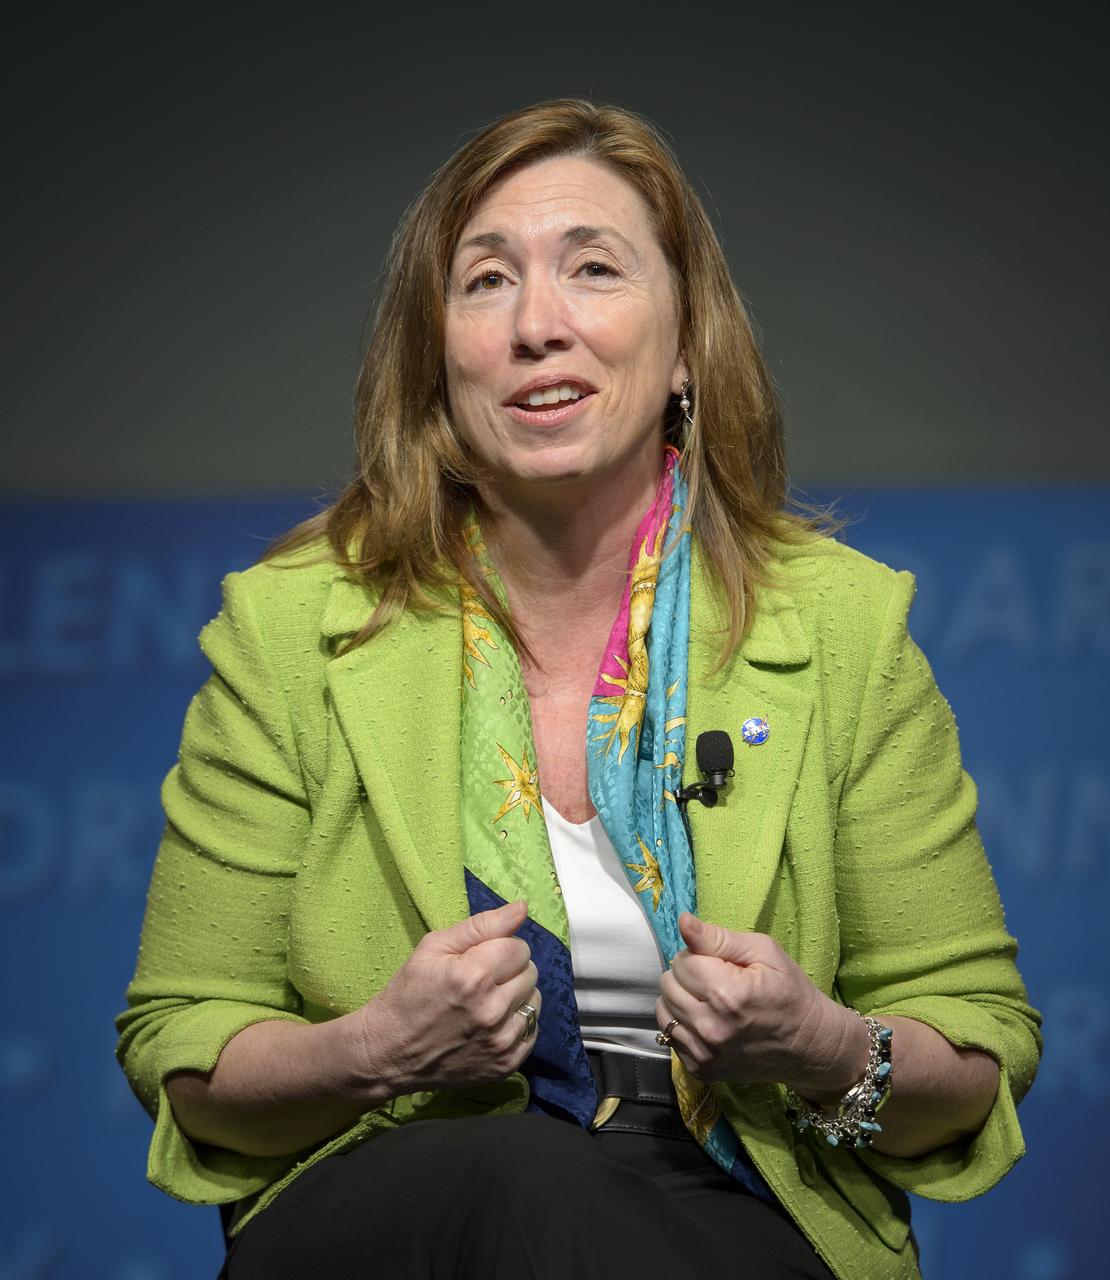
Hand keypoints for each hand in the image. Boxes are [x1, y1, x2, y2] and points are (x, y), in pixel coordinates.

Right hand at [353, 900, 541, 1095]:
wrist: (389, 1052)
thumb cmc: (408, 993)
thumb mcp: (433, 948)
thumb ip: (482, 925)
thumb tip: (522, 907)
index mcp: (473, 976)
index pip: (519, 947)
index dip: (501, 947)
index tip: (481, 957)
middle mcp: (491, 1010)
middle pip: (530, 972)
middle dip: (510, 969)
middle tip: (482, 979)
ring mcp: (500, 1042)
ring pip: (534, 1000)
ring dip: (516, 996)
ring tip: (487, 1001)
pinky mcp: (505, 1065)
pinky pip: (532, 1030)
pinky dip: (516, 1023)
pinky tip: (492, 1023)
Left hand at [656, 913, 866, 1101]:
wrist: (809, 1046)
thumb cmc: (790, 992)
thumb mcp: (764, 952)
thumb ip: (718, 937)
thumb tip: (683, 921)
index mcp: (727, 993)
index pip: (682, 961)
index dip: (699, 955)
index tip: (721, 964)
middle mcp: (710, 1027)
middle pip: (668, 984)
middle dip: (688, 976)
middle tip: (717, 981)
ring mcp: (704, 1053)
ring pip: (664, 1009)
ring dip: (681, 999)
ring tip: (710, 1000)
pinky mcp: (700, 1070)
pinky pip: (670, 1035)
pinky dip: (684, 1024)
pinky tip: (708, 1021)